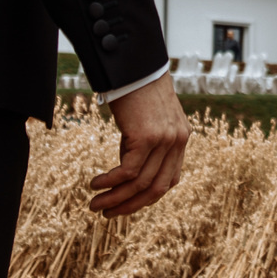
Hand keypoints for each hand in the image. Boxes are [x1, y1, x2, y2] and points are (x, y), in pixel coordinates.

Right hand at [88, 74, 184, 215]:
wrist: (134, 63)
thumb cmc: (136, 87)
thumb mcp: (148, 119)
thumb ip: (146, 142)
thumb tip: (127, 169)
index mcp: (181, 138)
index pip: (169, 180)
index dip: (147, 197)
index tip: (126, 204)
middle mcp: (178, 141)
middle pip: (155, 189)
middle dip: (129, 206)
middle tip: (107, 214)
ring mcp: (165, 140)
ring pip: (139, 184)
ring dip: (114, 198)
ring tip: (95, 205)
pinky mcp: (147, 136)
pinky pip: (128, 171)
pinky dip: (110, 182)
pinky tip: (95, 184)